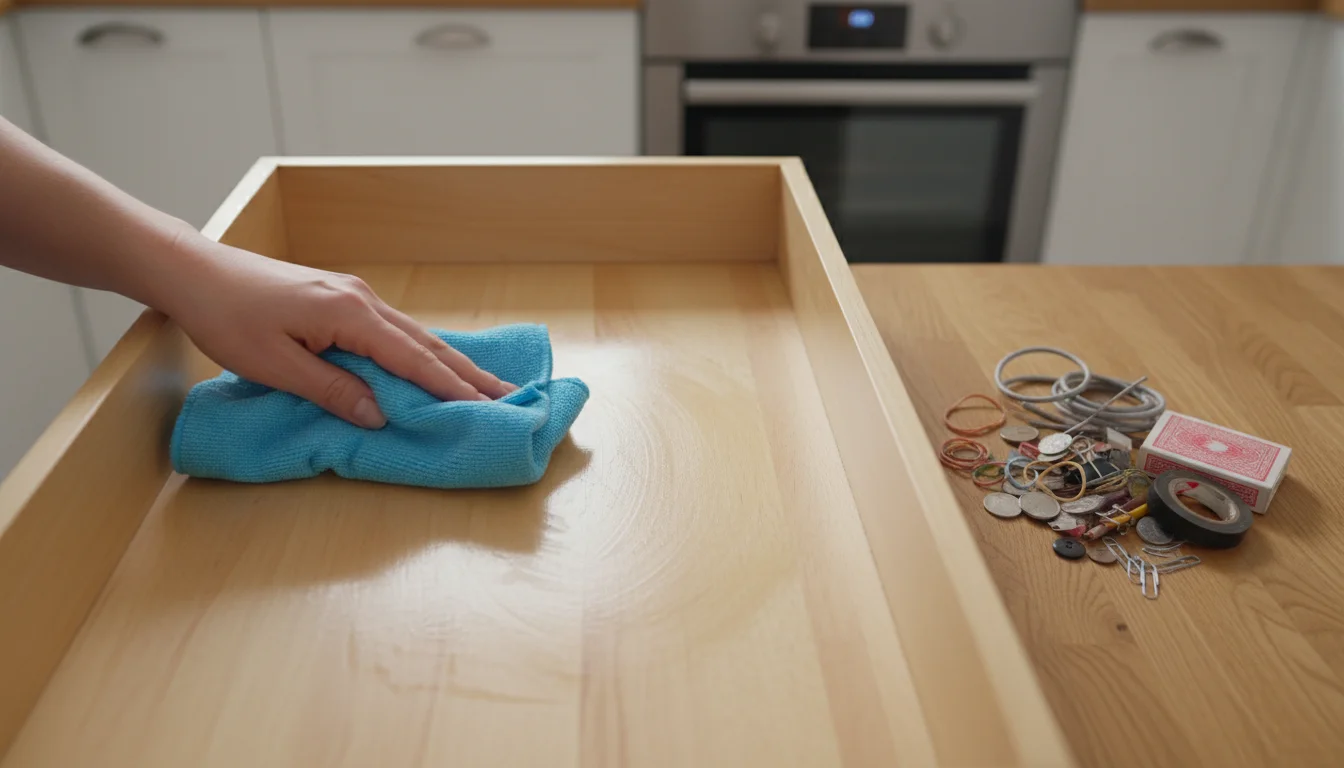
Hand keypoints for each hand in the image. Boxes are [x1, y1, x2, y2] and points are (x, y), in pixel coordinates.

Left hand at [159, 238, 514, 428]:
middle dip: (469, 374)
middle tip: (511, 397)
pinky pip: (396, 329)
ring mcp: (354, 294)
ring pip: (414, 334)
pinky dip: (423, 350)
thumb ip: (332, 390)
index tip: (489, 409)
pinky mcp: (342, 297)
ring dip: (451, 362)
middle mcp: (362, 299)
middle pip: (426, 343)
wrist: (195, 271)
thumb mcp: (275, 365)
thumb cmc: (227, 318)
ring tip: (486, 385)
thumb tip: (381, 416)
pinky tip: (435, 362)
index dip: (451, 388)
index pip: (413, 359)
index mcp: (350, 314)